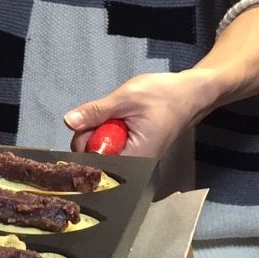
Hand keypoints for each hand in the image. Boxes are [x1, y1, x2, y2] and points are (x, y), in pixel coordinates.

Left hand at [63, 71, 209, 157]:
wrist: (188, 94)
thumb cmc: (164, 95)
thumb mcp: (127, 98)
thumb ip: (97, 111)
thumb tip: (69, 121)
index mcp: (135, 157)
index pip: (96, 163)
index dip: (85, 145)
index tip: (87, 126)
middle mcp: (134, 163)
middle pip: (94, 157)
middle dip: (91, 134)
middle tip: (108, 114)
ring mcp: (132, 157)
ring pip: (99, 149)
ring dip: (99, 130)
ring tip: (118, 115)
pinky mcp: (130, 150)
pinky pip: (108, 144)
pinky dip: (107, 130)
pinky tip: (119, 120)